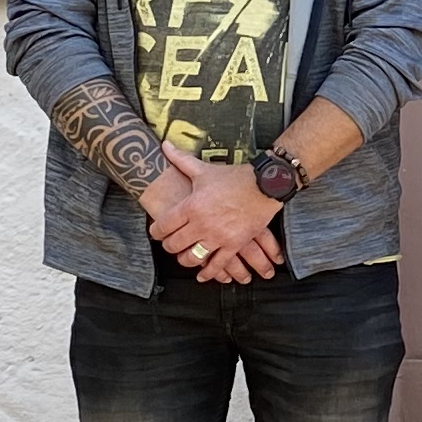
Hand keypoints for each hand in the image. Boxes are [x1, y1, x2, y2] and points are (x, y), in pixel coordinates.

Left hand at [150, 160, 283, 282]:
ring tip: (185, 257)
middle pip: (174, 245)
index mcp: (191, 206)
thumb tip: (164, 145)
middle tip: (169, 244)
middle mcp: (201, 224)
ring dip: (185, 260)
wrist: (264, 185)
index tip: (156, 232)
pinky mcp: (233, 245)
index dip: (156, 232)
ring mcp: (218, 236)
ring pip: (192, 258)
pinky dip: (208, 273)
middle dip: (169, 246)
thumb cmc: (234, 177)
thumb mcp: (204, 170)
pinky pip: (217, 265)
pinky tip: (203, 275)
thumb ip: (181, 160)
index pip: (163, 226)